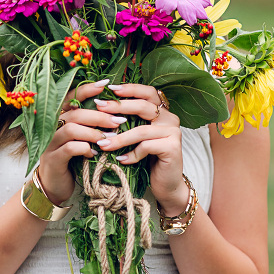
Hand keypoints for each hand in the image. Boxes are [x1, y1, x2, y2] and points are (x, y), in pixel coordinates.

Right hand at [37, 79, 126, 205]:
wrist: (55, 185)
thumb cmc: (73, 158)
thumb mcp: (82, 138)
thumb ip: (92, 124)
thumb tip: (116, 109)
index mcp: (60, 117)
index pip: (72, 96)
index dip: (88, 89)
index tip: (106, 84)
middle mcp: (52, 126)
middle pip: (75, 112)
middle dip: (99, 115)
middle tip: (118, 120)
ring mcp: (50, 142)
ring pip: (71, 128)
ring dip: (94, 132)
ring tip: (109, 139)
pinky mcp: (52, 158)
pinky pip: (69, 148)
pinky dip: (85, 149)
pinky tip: (94, 154)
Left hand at [91, 84, 189, 215]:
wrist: (166, 184)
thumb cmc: (148, 158)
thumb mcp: (137, 136)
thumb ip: (129, 121)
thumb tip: (102, 107)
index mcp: (163, 111)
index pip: (147, 92)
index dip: (130, 89)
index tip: (110, 89)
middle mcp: (171, 118)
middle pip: (143, 106)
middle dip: (119, 106)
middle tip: (100, 107)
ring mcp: (174, 132)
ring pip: (141, 130)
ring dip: (120, 137)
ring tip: (103, 143)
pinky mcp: (173, 148)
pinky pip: (146, 146)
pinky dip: (131, 154)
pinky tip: (121, 159)